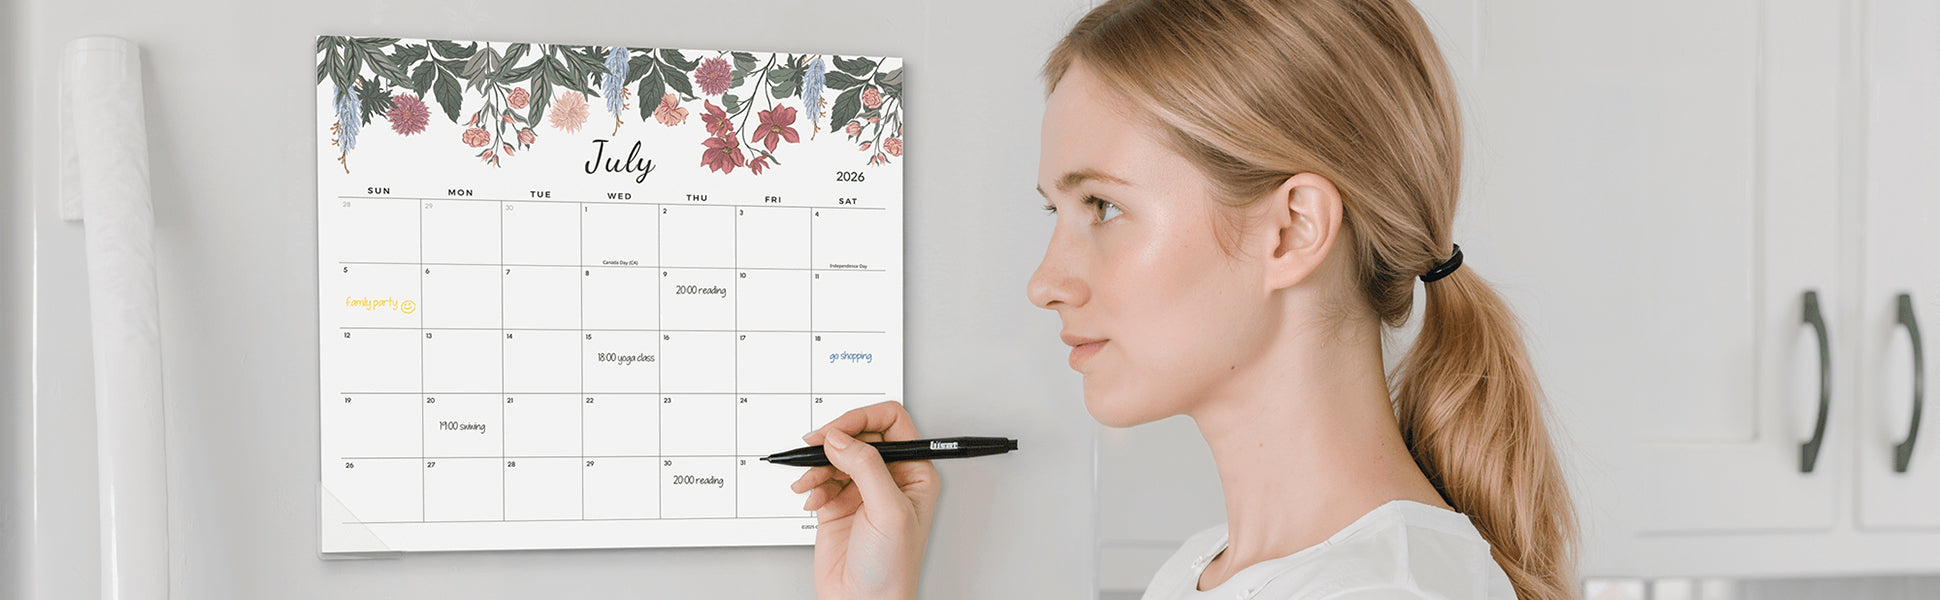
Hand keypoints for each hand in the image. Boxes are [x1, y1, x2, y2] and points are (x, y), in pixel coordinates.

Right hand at [791, 400, 940, 599]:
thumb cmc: (892, 570)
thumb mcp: (888, 512)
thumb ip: (867, 467)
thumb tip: (841, 438)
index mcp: (914, 473)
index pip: (891, 423)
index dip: (862, 419)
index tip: (837, 430)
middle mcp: (890, 478)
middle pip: (859, 434)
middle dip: (834, 439)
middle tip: (814, 447)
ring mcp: (862, 490)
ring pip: (836, 454)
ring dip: (817, 464)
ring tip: (809, 481)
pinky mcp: (838, 503)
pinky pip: (820, 477)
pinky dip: (810, 483)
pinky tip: (810, 497)